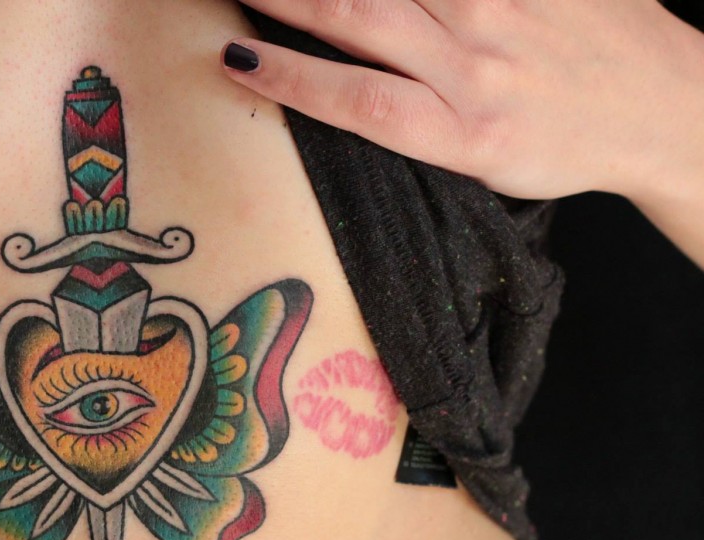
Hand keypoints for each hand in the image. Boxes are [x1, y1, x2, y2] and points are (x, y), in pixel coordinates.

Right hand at [221, 0, 703, 204]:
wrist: (663, 108)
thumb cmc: (562, 147)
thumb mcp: (483, 167)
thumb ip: (411, 122)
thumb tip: (340, 83)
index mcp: (463, 132)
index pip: (355, 100)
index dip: (288, 77)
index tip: (235, 59)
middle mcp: (479, 68)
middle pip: (363, 21)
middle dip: (289, 0)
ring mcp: (505, 8)